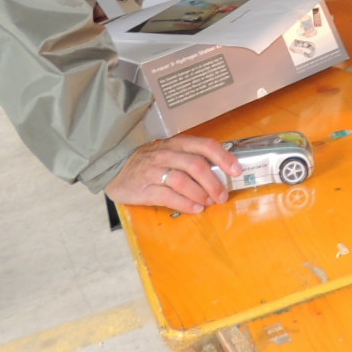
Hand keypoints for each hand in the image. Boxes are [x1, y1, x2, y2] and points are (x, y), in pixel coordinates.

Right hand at [105, 134, 241, 212]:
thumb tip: (222, 170)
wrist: (115, 169)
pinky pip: (168, 196)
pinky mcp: (143, 188)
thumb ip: (192, 158)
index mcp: (177, 143)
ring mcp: (154, 171)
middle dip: (214, 183)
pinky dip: (185, 204)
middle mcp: (166, 154)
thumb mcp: (171, 153)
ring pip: (183, 181)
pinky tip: (195, 208)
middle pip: (196, 166)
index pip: (205, 145)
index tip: (237, 170)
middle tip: (222, 196)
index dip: (224, 157)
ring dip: (200, 194)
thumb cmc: (149, 162)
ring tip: (208, 203)